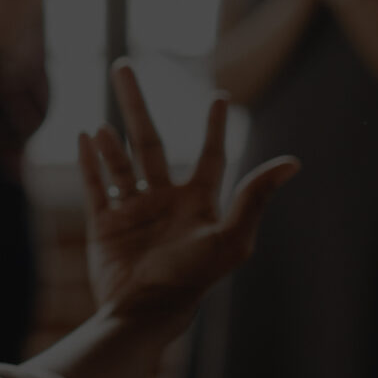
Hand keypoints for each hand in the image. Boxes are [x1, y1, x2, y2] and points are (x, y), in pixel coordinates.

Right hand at [76, 63, 299, 320]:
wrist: (144, 311)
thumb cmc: (193, 278)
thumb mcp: (232, 238)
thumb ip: (255, 197)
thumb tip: (293, 162)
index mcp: (197, 201)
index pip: (208, 154)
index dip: (212, 126)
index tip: (218, 96)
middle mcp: (164, 200)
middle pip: (148, 141)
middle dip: (136, 104)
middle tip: (123, 66)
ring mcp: (132, 210)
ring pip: (118, 161)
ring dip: (110, 139)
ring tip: (103, 123)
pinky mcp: (105, 223)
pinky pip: (94, 185)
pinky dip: (87, 161)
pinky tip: (85, 136)